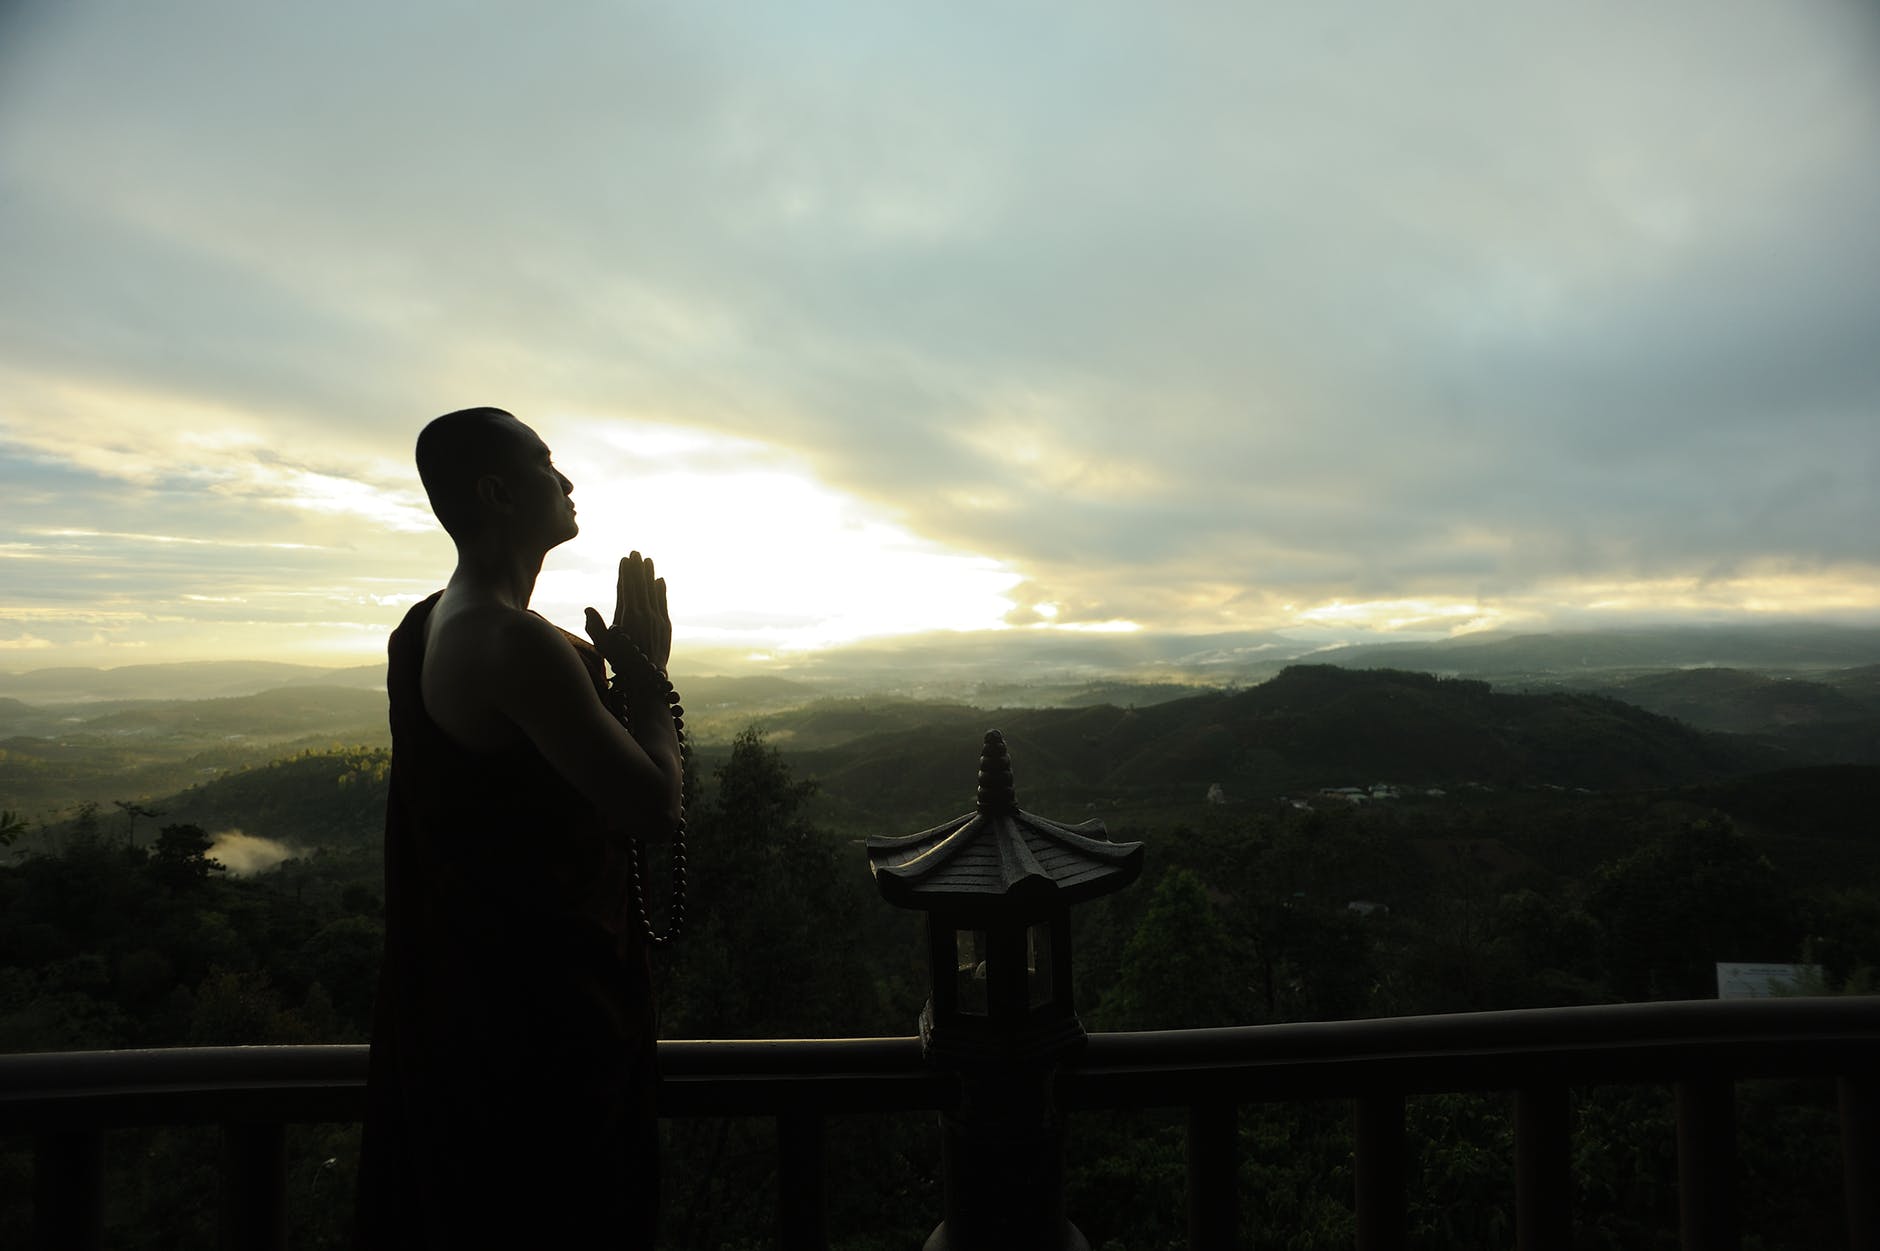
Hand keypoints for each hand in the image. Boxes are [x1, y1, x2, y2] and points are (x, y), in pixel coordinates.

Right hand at [584, 551, 672, 676]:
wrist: (647, 678)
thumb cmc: (622, 662)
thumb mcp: (604, 646)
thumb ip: (595, 627)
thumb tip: (588, 608)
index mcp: (627, 617)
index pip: (626, 589)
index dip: (626, 573)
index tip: (624, 560)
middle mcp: (644, 615)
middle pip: (640, 586)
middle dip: (638, 568)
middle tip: (636, 552)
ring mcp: (656, 619)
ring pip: (652, 591)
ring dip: (650, 575)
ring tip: (648, 560)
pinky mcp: (665, 626)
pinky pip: (663, 603)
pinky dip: (661, 590)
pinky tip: (660, 580)